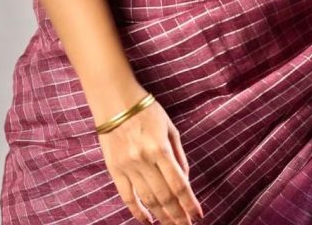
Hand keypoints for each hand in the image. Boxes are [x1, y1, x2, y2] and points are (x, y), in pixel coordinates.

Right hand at [97, 95, 204, 224]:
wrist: (114, 99)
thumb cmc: (145, 110)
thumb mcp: (169, 126)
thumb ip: (178, 154)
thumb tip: (185, 180)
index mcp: (160, 148)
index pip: (179, 183)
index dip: (189, 203)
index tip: (198, 215)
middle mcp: (144, 160)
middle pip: (164, 196)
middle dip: (177, 215)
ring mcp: (128, 166)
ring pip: (148, 200)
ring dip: (162, 216)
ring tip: (172, 224)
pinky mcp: (114, 169)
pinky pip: (126, 197)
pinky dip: (137, 212)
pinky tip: (148, 221)